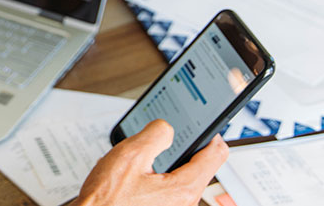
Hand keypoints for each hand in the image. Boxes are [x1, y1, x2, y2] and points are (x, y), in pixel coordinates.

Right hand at [73, 120, 228, 205]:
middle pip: (200, 166)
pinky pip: (169, 190)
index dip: (210, 132)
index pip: (216, 153)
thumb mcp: (130, 155)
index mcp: (183, 188)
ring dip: (166, 164)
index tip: (203, 125)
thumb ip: (155, 134)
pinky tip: (137, 176)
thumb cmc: (107, 201)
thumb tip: (166, 128)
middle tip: (164, 140)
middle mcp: (184, 203)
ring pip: (182, 178)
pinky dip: (157, 178)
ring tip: (144, 159)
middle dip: (182, 149)